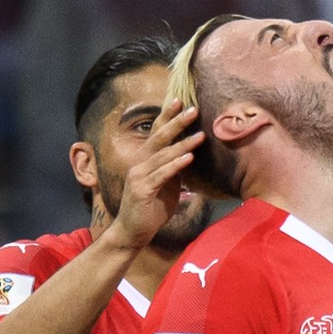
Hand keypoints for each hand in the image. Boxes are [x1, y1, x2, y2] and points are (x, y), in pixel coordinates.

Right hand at [109, 99, 203, 249]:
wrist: (132, 233)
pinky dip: (175, 165)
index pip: (156, 133)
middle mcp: (139, 164)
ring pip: (162, 155)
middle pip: (158, 138)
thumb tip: (190, 155)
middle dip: (176, 123)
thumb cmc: (151, 210)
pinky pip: (161, 175)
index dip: (167, 116)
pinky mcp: (142, 191)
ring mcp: (139, 177)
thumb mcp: (166, 185)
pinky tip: (188, 158)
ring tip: (200, 135)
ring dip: (182, 144)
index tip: (180, 100)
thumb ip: (174, 169)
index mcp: (145, 161)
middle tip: (193, 109)